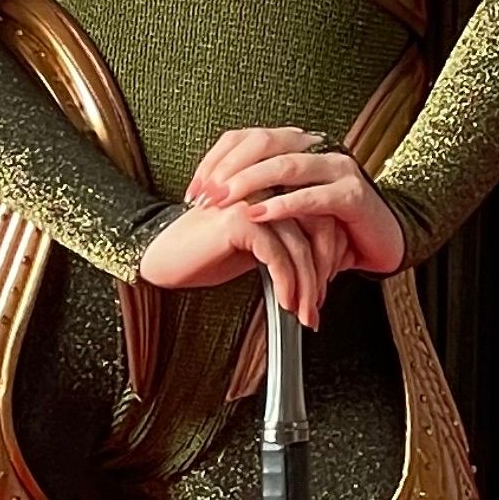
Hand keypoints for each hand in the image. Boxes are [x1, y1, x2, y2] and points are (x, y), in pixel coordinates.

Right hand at [137, 193, 347, 327]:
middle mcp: (267, 186)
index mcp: (276, 186)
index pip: (324, 215)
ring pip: (300, 245)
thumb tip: (328, 265)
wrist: (165, 259)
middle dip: (323, 273)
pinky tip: (285, 303)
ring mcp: (253, 200)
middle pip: (318, 228)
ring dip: (306, 286)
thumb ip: (291, 244)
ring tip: (304, 313)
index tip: (328, 286)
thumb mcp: (260, 247)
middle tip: (318, 307)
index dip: (332, 254)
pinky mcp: (239, 219)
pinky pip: (278, 256)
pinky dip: (286, 284)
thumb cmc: (208, 254)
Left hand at [186, 125, 406, 280]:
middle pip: (263, 143)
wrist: (381, 243)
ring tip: (223, 201)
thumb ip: (258, 194)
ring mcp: (338, 169)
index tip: (193, 190)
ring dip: (249, 183)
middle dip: (227, 170)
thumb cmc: (332, 228)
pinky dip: (283, 205)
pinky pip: (313, 196)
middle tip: (203, 196)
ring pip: (286, 165)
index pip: (247, 138)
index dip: (215, 161)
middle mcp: (318, 149)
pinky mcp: (353, 195)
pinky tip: (258, 214)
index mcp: (299, 146)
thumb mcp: (287, 206)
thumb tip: (210, 196)